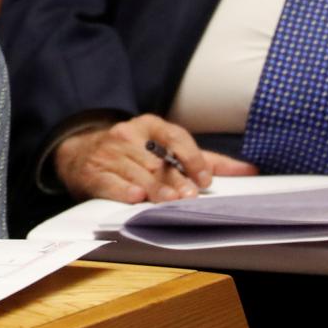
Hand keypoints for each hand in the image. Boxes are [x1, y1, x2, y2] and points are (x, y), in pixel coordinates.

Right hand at [53, 114, 258, 203]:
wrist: (79, 152)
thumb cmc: (133, 153)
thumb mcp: (165, 147)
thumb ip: (205, 159)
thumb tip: (249, 171)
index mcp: (149, 125)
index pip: (174, 137)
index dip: (191, 157)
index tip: (205, 178)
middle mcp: (127, 135)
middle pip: (156, 160)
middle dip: (174, 179)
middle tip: (189, 195)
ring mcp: (107, 153)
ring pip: (135, 172)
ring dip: (154, 189)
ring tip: (170, 201)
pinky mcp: (91, 172)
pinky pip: (108, 181)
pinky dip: (121, 189)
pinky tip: (134, 197)